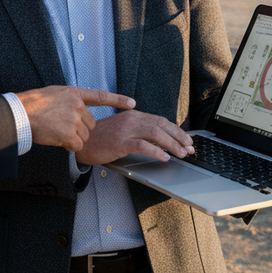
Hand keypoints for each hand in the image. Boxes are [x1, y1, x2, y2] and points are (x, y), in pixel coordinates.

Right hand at [17, 87, 135, 151]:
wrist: (22, 113)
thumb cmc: (33, 104)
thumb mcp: (55, 94)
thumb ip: (69, 101)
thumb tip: (77, 108)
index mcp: (75, 94)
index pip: (101, 96)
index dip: (118, 100)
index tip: (132, 103)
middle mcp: (78, 105)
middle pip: (91, 124)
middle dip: (80, 129)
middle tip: (62, 127)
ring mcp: (74, 119)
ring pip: (84, 136)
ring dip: (73, 138)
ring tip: (56, 131)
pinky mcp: (70, 134)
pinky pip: (77, 145)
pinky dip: (68, 146)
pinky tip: (57, 139)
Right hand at [75, 110, 193, 165]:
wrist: (82, 142)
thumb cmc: (101, 138)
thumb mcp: (122, 129)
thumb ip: (138, 130)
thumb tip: (161, 139)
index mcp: (133, 115)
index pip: (160, 120)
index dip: (176, 130)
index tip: (187, 139)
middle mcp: (131, 119)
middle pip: (161, 125)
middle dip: (179, 137)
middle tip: (190, 147)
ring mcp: (126, 130)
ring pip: (155, 134)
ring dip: (172, 144)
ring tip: (181, 153)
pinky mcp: (120, 142)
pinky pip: (142, 145)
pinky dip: (156, 151)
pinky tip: (164, 157)